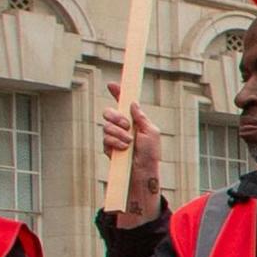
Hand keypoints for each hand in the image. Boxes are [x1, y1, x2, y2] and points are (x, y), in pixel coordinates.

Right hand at [100, 85, 165, 224]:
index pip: (123, 103)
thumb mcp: (151, 132)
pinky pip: (105, 138)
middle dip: (116, 116)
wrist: (143, 172)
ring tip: (129, 142)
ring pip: (106, 126)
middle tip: (126, 125)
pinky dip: (115, 142)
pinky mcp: (108, 147)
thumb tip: (132, 103)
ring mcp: (113, 136)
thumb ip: (141, 117)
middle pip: (108, 112)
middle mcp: (121, 126)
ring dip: (118, 133)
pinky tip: (124, 148)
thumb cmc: (151, 153)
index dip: (117, 93)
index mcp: (133, 120)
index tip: (112, 84)